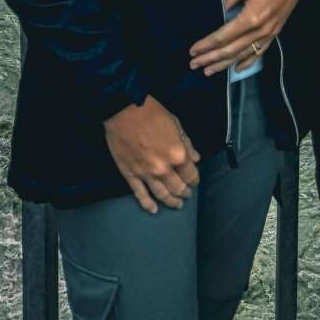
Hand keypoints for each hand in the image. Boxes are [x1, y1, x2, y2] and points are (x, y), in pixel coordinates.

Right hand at [104, 96, 200, 214]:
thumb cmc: (151, 113)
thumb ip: (186, 143)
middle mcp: (163, 168)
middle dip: (184, 192)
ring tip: (176, 205)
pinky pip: (140, 194)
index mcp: (177, 154)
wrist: (123, 110)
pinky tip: (154, 210)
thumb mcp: (175, 123)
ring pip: (161, 195)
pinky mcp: (130, 175)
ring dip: (171, 202)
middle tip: (187, 194)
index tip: (194, 180)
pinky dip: (147, 204)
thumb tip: (195, 158)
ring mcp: (146, 174)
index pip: (191, 175)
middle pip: (177, 188)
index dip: (194, 179)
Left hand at [189, 0, 311, 76]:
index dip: (207, 45)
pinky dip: (248, 62)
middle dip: (211, 58)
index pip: (224, 36)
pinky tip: (237, 69)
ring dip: (225, 64)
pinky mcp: (275, 32)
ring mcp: (270, 33)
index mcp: (252, 17)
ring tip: (209, 71)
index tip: (193, 50)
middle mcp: (260, 30)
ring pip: (243, 54)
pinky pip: (260, 52)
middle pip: (231, 49)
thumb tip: (216, 11)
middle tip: (194, 65)